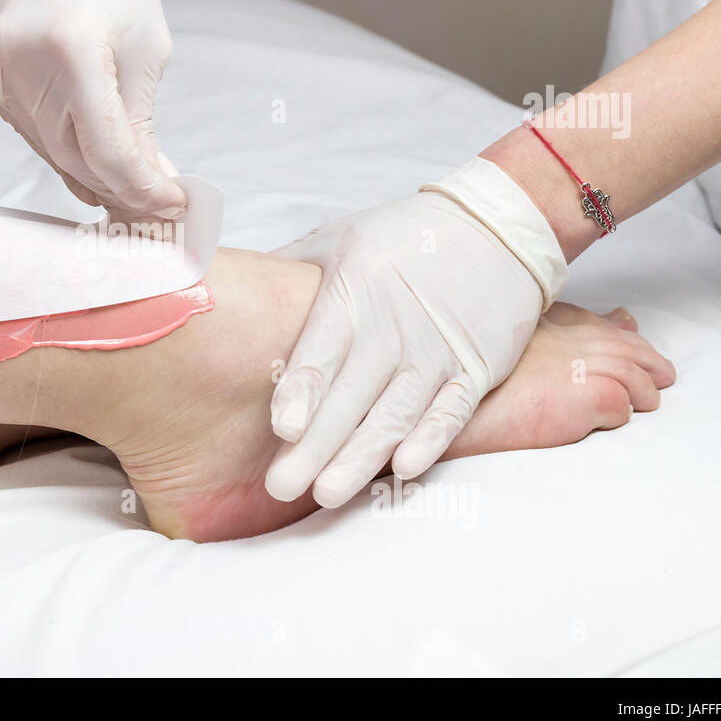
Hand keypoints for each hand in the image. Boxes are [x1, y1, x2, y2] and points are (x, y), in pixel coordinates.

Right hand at [0, 0, 185, 218]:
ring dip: (83, 164)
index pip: (108, 153)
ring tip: (118, 167)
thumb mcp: (148, 48)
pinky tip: (74, 125)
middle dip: (116, 185)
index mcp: (73, 50)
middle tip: (149, 199)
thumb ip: (142, 123)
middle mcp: (22, 60)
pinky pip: (20, 123)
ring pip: (43, 148)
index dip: (143, 189)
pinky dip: (52, 135)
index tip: (171, 203)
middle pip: (72, 159)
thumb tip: (149, 184)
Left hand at [265, 158, 566, 507]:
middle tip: (281, 486)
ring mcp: (437, 350)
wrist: (497, 225)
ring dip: (362, 456)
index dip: (303, 389)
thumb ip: (287, 274)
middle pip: (351, 394)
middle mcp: (395, 325)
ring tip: (327, 494)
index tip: (281, 427)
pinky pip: (451, 412)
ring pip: (395, 413)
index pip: (323, 348)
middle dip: (316, 444)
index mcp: (354, 290)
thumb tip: (222, 291)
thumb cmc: (402, 236)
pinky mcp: (475, 370)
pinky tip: (405, 469)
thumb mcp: (338, 238)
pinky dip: (431, 440)